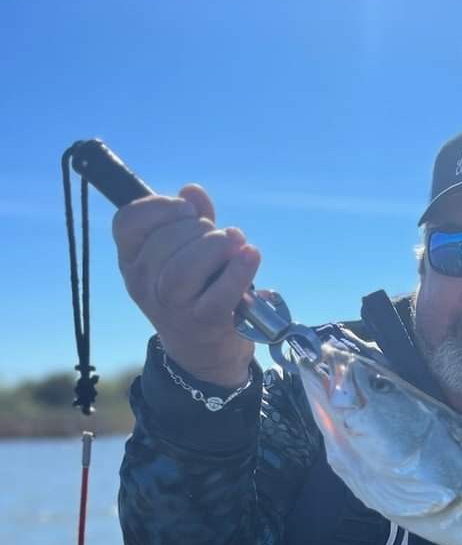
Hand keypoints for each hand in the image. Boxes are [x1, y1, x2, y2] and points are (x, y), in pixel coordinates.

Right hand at [112, 184, 261, 386]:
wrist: (206, 352)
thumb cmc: (197, 291)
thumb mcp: (187, 253)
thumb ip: (190, 221)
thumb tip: (193, 192)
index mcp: (132, 261)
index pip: (127, 222)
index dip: (159, 206)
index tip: (187, 210)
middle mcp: (144, 285)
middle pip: (164, 240)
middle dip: (198, 227)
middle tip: (220, 236)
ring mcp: (172, 307)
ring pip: (185, 267)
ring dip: (216, 246)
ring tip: (234, 243)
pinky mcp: (205, 323)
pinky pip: (220, 292)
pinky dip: (240, 269)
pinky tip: (250, 255)